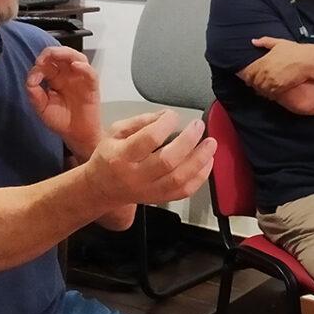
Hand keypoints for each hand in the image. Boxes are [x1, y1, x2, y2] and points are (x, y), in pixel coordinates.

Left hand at [25, 46, 100, 158]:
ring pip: (77, 57)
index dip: (38, 67)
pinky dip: (84, 68)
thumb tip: (32, 79)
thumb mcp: (42, 108)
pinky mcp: (92, 87)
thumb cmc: (61, 121)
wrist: (76, 136)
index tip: (33, 80)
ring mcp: (81, 79)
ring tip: (56, 56)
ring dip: (66, 53)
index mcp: (55, 78)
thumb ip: (34, 94)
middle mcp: (68, 75)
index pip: (47, 63)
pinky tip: (76, 66)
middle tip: (41, 60)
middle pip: (62, 55)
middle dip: (51, 53)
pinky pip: (91, 73)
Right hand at [86, 110, 215, 207]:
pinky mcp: (159, 199)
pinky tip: (207, 162)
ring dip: (200, 160)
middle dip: (189, 141)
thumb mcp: (116, 132)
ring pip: (179, 179)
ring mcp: (149, 190)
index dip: (166, 124)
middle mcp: (136, 176)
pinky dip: (200, 177)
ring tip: (211, 144)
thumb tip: (166, 115)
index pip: (149, 139)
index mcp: (122, 155)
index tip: (173, 115)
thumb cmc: (110, 156)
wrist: (102, 188)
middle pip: (168, 161)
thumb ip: (141, 121)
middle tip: (198, 126)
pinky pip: (184, 191)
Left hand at [243, 37, 313, 97]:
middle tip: (256, 81)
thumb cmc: (295, 52)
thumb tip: (254, 41)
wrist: (307, 62)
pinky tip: (272, 89)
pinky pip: (269, 94)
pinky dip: (269, 93)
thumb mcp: (279, 43)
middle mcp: (264, 73)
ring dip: (261, 88)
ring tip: (265, 85)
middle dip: (253, 82)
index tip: (249, 75)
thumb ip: (265, 42)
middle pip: (252, 82)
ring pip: (260, 89)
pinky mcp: (279, 89)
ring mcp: (271, 82)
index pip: (247, 73)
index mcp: (262, 62)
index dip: (247, 75)